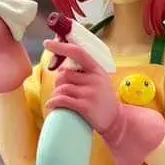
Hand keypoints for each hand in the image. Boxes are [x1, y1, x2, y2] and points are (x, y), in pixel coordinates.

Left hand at [44, 39, 164, 164]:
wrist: (116, 121)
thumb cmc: (103, 101)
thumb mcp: (99, 81)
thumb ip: (84, 72)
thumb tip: (61, 68)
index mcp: (97, 70)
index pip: (78, 53)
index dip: (61, 47)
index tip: (47, 43)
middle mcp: (95, 79)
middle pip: (65, 74)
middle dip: (58, 82)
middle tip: (60, 90)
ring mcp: (90, 93)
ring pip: (62, 87)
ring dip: (56, 94)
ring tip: (58, 100)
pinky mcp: (85, 106)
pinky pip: (63, 100)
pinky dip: (53, 102)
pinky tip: (51, 105)